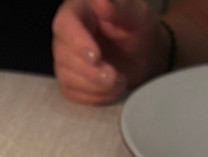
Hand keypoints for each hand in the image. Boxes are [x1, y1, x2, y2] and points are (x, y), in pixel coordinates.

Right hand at [52, 0, 168, 104]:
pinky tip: (112, 90)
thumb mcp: (135, 15)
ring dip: (95, 86)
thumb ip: (118, 8)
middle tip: (115, 76)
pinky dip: (94, 97)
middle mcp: (65, 35)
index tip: (96, 57)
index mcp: (77, 11)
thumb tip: (100, 0)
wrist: (144, 54)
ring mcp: (65, 59)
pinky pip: (73, 93)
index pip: (65, 25)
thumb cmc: (138, 29)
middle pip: (63, 56)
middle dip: (90, 71)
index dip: (77, 43)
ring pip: (67, 78)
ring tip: (120, 81)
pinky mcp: (71, 80)